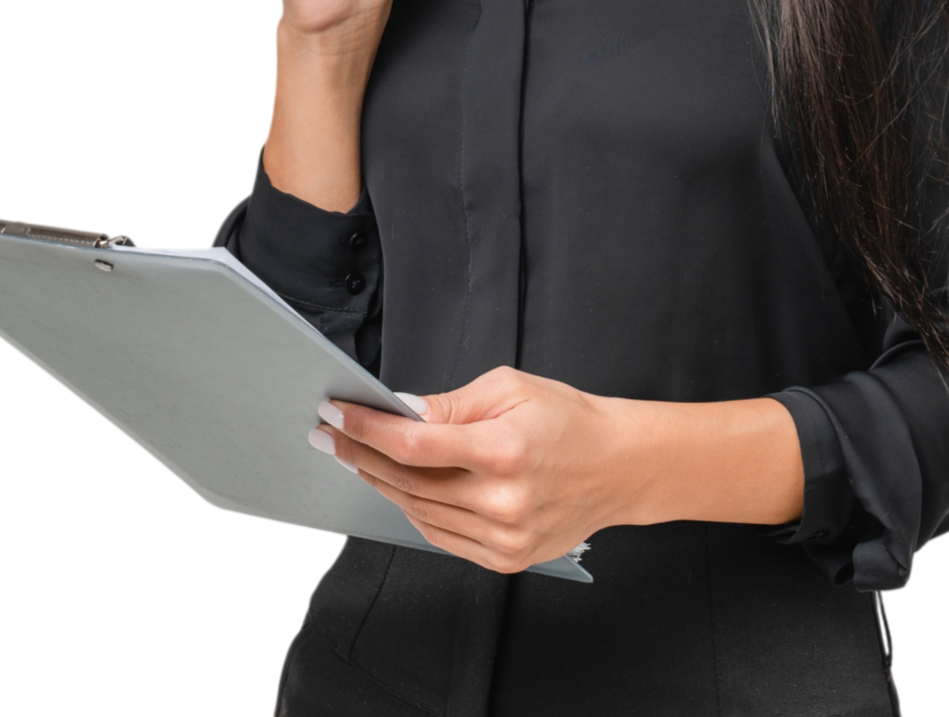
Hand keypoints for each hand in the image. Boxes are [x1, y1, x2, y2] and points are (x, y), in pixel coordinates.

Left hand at [310, 366, 642, 573]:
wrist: (619, 466)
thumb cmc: (568, 420)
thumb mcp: (510, 389)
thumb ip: (450, 404)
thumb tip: (400, 412)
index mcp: (503, 451)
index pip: (414, 444)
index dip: (367, 429)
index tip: (336, 414)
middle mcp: (502, 501)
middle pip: (409, 482)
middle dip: (361, 455)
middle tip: (330, 435)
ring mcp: (504, 538)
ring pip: (419, 513)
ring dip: (381, 484)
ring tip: (357, 459)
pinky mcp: (506, 560)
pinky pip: (441, 537)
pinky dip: (414, 511)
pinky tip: (398, 488)